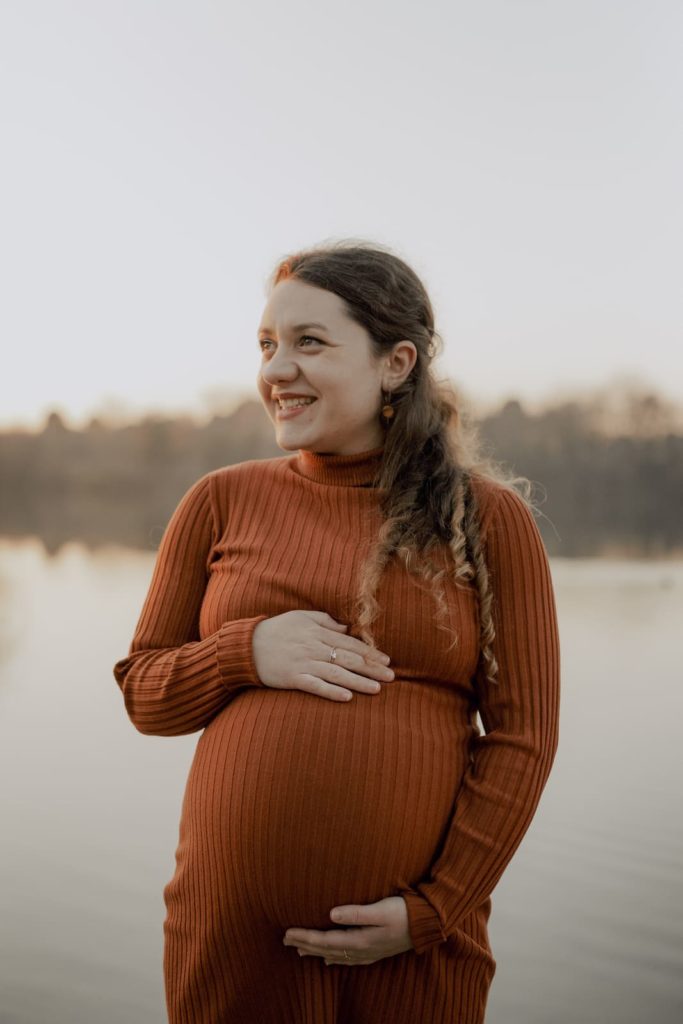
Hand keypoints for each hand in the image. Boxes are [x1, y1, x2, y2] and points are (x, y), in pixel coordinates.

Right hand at [252, 610, 394, 701]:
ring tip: (377, 689)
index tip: (387, 660)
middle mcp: (314, 647)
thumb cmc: (276, 630)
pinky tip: (347, 698)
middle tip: (391, 677)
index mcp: (318, 632)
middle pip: (348, 659)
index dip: (370, 652)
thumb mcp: (301, 617)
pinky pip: (315, 686)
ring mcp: (303, 663)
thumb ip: (325, 621)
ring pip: (337, 674)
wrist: (246, 646)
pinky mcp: (292, 678)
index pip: (350, 643)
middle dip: (372, 668)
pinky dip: (331, 692)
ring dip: (358, 682)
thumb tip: (346, 629)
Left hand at [282, 896, 412, 965]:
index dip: (304, 937)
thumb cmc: (404, 912)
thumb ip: (356, 913)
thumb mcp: (381, 909)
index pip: (325, 940)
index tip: (287, 932)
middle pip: (326, 949)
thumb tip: (330, 914)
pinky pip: (348, 958)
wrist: (427, 925)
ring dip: (315, 951)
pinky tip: (329, 959)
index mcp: (360, 940)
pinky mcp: (375, 951)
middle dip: (304, 944)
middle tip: (284, 939)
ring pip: (335, 955)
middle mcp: (361, 950)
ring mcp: (368, 952)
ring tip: (299, 950)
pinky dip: (334, 958)